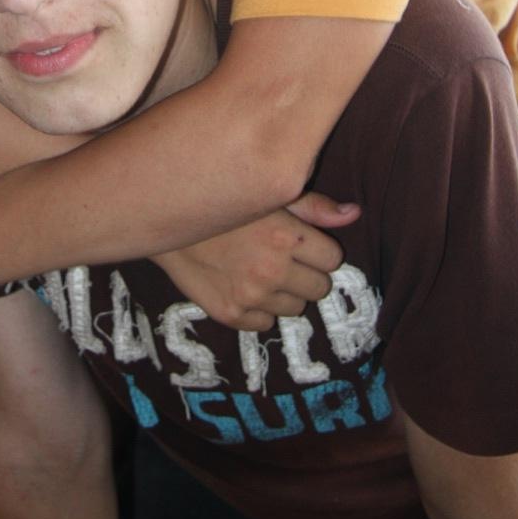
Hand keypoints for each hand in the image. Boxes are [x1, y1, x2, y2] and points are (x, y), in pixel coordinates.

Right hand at [156, 191, 358, 330]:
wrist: (162, 220)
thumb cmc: (220, 201)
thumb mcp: (266, 194)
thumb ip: (314, 206)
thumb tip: (355, 214)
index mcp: (286, 236)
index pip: (332, 259)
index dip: (318, 249)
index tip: (302, 242)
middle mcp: (272, 270)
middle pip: (319, 288)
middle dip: (306, 273)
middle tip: (282, 257)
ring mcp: (251, 296)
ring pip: (296, 309)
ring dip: (285, 293)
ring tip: (260, 270)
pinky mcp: (231, 314)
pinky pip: (266, 324)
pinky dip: (260, 309)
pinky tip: (243, 284)